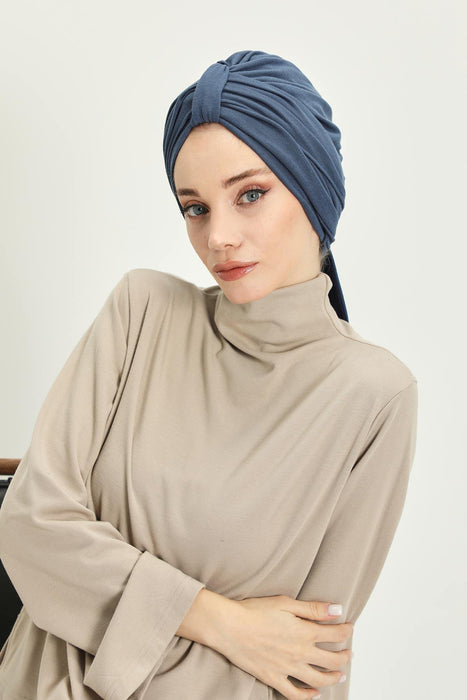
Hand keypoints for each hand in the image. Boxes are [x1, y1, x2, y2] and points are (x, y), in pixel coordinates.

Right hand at [216, 595, 352, 699]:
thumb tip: (337, 610)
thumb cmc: (254, 611)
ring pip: (319, 680)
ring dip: (333, 678)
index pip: (335, 634)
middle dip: (345, 657)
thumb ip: (313, 609)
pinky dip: (308, 697)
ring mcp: (287, 669)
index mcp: (304, 632)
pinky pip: (295, 694)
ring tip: (339, 675)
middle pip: (332, 661)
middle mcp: (300, 653)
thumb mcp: (286, 603)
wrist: (229, 627)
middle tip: (349, 654)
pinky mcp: (274, 678)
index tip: (349, 627)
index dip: (346, 631)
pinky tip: (315, 694)